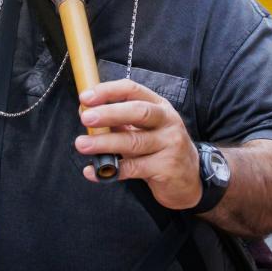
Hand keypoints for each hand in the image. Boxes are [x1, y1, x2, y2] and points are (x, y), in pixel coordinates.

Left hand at [75, 79, 201, 209]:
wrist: (189, 179)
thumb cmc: (160, 150)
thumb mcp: (144, 130)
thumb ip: (119, 121)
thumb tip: (86, 112)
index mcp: (159, 107)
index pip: (133, 91)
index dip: (108, 91)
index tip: (86, 97)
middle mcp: (168, 122)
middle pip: (138, 112)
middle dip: (109, 113)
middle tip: (85, 118)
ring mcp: (170, 145)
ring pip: (134, 142)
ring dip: (105, 143)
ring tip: (82, 144)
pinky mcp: (167, 168)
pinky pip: (133, 169)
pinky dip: (111, 170)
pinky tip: (93, 171)